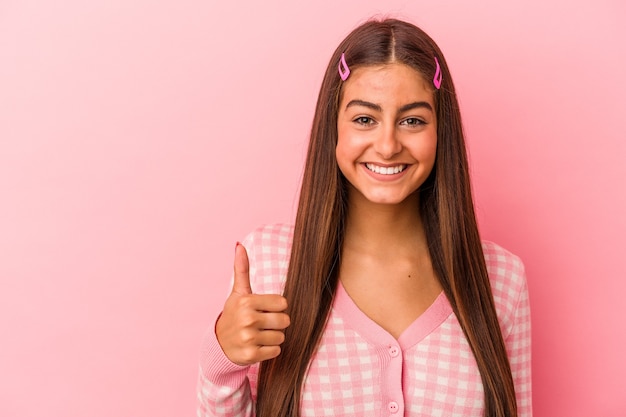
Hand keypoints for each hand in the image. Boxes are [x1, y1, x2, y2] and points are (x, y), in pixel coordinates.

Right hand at [215, 243, 289, 365]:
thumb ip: (242, 269)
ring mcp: (248, 338)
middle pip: (284, 321)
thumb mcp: (237, 292)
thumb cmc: (234, 314)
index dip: (276, 307)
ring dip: (273, 337)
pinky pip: (276, 351)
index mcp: (246, 301)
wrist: (219, 344)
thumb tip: (239, 245)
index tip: (263, 309)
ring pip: (281, 337)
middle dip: (276, 323)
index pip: (283, 304)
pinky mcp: (251, 355)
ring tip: (258, 334)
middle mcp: (247, 319)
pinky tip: (257, 345)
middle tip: (262, 323)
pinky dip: (269, 350)